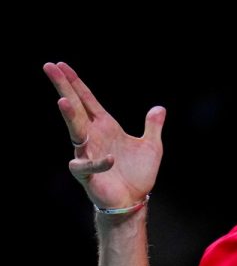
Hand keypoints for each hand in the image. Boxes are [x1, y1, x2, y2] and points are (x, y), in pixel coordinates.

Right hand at [43, 62, 165, 208]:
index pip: (87, 100)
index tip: (61, 65)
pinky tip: (111, 159)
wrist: (133, 200)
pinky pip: (88, 165)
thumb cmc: (138, 174)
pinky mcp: (88, 174)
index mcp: (105, 126)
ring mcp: (88, 154)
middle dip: (63, 87)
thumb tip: (159, 108)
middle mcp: (93, 137)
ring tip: (62, 100)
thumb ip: (153, 126)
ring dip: (69, 117)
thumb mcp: (151, 146)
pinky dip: (99, 162)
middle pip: (74, 107)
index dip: (75, 82)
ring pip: (74, 132)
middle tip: (49, 67)